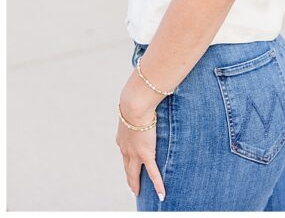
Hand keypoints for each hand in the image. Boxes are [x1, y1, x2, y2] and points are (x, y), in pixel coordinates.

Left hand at [116, 81, 165, 201]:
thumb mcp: (137, 104)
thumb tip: (147, 92)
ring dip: (136, 184)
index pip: (125, 152)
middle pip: (126, 168)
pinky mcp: (145, 154)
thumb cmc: (136, 99)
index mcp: (122, 137)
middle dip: (129, 178)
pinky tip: (161, 193)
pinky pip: (153, 172)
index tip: (130, 165)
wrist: (134, 104)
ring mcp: (134, 153)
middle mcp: (125, 148)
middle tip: (132, 186)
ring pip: (134, 173)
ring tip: (138, 192)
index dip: (127, 160)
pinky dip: (157, 184)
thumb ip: (142, 103)